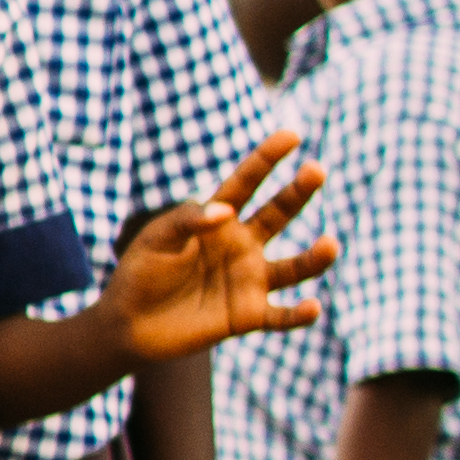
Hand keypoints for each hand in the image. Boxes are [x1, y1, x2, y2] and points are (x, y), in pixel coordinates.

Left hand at [104, 135, 336, 367]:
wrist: (130, 323)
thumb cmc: (142, 272)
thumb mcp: (156, 239)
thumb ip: (186, 220)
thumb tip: (226, 211)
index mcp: (218, 220)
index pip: (246, 183)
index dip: (267, 159)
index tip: (292, 136)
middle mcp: (242, 245)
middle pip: (278, 214)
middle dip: (298, 192)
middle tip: (316, 170)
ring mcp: (249, 280)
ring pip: (293, 267)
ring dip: (314, 258)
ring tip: (329, 244)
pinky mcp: (248, 315)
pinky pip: (280, 316)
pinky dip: (298, 315)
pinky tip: (311, 308)